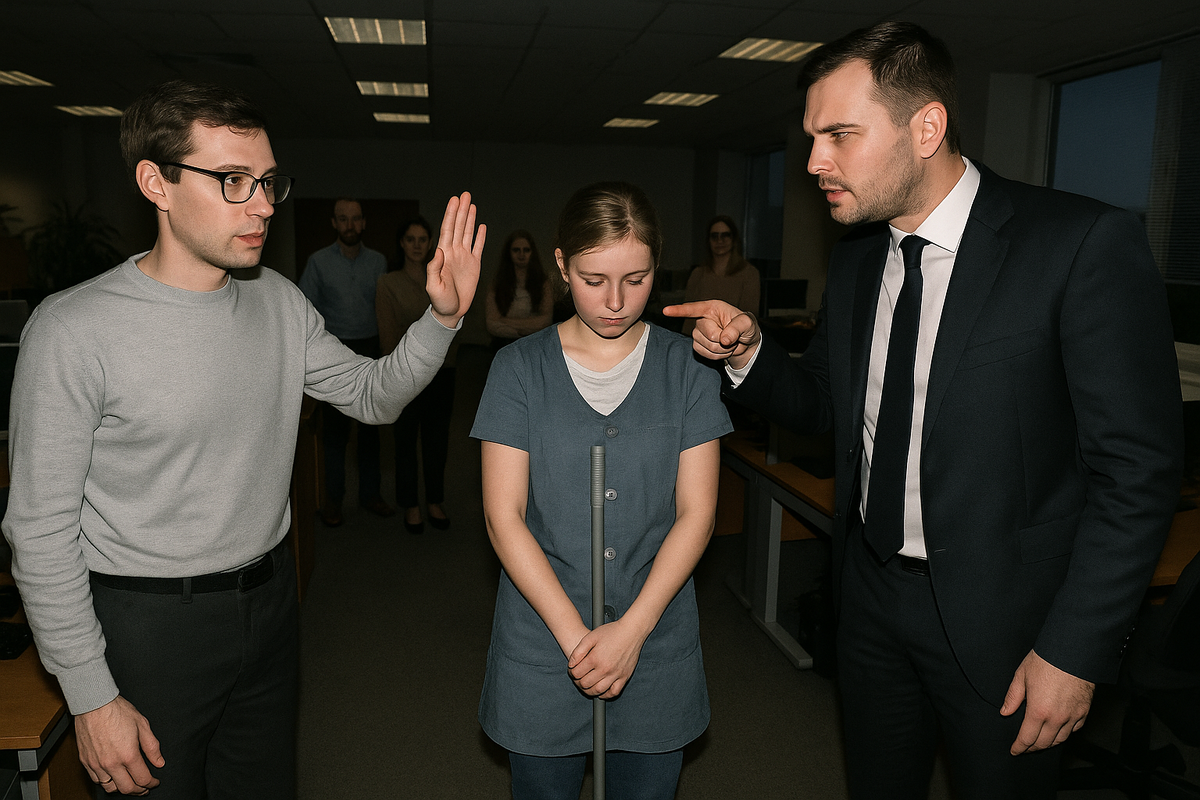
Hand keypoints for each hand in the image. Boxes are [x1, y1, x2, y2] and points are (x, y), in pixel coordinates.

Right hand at [75, 696, 163, 794]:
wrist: (94, 704)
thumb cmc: (118, 711)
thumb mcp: (143, 725)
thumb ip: (152, 747)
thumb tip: (159, 762)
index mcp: (128, 755)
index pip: (142, 779)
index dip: (152, 783)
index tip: (155, 782)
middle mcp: (111, 763)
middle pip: (127, 788)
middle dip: (139, 790)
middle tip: (145, 787)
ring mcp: (96, 764)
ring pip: (110, 788)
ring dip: (122, 788)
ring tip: (130, 783)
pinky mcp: (86, 762)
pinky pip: (97, 780)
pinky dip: (107, 782)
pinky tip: (114, 777)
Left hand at [427, 192, 485, 326]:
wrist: (450, 311)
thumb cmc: (439, 301)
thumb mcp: (433, 286)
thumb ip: (434, 268)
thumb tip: (439, 251)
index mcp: (443, 255)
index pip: (447, 229)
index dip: (450, 214)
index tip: (454, 200)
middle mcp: (454, 252)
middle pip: (458, 226)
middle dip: (460, 210)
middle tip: (465, 194)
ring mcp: (464, 258)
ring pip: (468, 233)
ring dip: (470, 218)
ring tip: (472, 203)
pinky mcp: (474, 265)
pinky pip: (478, 247)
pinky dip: (480, 236)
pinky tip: (481, 225)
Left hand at [567, 619, 648, 698]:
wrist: (631, 631)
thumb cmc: (612, 632)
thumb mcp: (590, 637)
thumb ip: (578, 651)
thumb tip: (571, 665)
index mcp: (595, 658)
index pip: (576, 674)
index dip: (571, 673)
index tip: (572, 670)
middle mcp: (605, 668)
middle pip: (585, 684)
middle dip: (578, 682)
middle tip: (578, 677)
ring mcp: (615, 674)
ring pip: (597, 690)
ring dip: (589, 690)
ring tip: (587, 684)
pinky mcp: (624, 676)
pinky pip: (614, 692)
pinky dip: (606, 695)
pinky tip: (601, 690)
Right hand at [662, 300, 760, 369]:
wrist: (745, 343)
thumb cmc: (746, 328)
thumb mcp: (748, 324)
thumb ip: (737, 328)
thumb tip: (724, 339)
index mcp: (712, 308)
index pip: (693, 309)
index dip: (679, 310)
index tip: (666, 311)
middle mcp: (702, 319)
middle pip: (706, 334)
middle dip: (722, 340)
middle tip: (733, 338)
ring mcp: (698, 333)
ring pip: (705, 345)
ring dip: (721, 349)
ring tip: (729, 343)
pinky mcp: (698, 345)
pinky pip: (704, 353)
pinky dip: (717, 356)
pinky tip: (723, 350)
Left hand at [1000, 650, 1094, 754]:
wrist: (1072, 652)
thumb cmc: (1046, 660)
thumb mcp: (1021, 675)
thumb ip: (1013, 697)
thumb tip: (1005, 712)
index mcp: (1038, 711)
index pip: (1027, 738)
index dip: (1019, 747)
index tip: (1014, 750)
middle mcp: (1056, 718)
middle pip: (1044, 743)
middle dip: (1032, 748)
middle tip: (1025, 748)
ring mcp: (1072, 716)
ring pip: (1060, 739)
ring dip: (1048, 743)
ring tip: (1040, 742)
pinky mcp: (1084, 712)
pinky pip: (1074, 730)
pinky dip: (1064, 734)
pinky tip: (1058, 731)